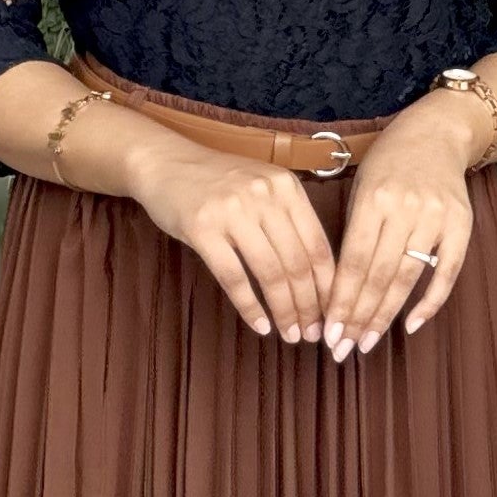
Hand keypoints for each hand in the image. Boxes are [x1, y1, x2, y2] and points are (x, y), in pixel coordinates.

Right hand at [135, 138, 336, 343]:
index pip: (318, 246)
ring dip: (283, 311)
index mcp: (287, 187)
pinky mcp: (202, 228)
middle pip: (297, 263)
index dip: (328, 287)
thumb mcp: (263, 187)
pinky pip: (234, 277)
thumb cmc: (219, 182)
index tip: (332, 313)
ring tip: (290, 334)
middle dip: (309, 306)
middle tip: (312, 334)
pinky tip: (260, 325)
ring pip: (270, 273)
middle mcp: (265, 196)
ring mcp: (233, 211)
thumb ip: (289, 220)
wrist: (165, 161)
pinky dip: (250, 307)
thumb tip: (318, 276)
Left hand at [320, 99, 483, 358]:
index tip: (328, 331)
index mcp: (372, 198)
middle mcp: (405, 208)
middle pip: (379, 274)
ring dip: (387, 315)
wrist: (436, 134)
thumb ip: (353, 233)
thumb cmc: (388, 163)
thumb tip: (337, 290)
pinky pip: (448, 271)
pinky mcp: (462, 224)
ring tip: (368, 342)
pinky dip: (431, 301)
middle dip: (359, 316)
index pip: (354, 261)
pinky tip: (412, 324)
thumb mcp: (360, 187)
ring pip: (408, 277)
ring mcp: (436, 216)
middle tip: (343, 348)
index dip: (341, 300)